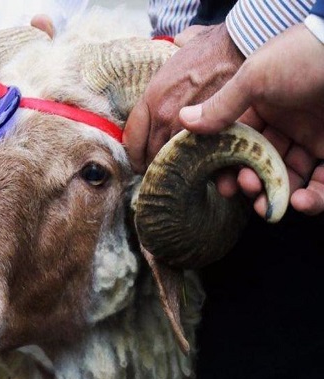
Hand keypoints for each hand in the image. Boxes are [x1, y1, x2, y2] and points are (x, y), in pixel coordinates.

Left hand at [124, 23, 244, 172]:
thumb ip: (164, 71)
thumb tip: (168, 59)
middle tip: (157, 171)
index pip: (132, 138)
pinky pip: (196, 159)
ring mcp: (186, 128)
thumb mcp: (175, 57)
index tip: (137, 161)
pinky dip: (196, 166)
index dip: (134, 154)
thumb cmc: (210, 48)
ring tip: (175, 174)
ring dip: (173, 168)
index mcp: (151, 99)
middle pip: (149, 154)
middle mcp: (163, 116)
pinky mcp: (209, 135)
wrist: (239, 47)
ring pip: (171, 160)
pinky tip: (198, 169)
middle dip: (151, 165)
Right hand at [180, 24, 323, 214]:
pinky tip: (300, 202)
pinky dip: (312, 200)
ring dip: (276, 197)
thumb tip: (183, 121)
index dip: (227, 164)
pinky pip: (322, 185)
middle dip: (251, 183)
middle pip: (261, 164)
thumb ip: (221, 105)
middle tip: (246, 189)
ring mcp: (313, 140)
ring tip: (267, 207)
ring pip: (289, 179)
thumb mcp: (255, 78)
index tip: (220, 183)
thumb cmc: (303, 56)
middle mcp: (287, 125)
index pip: (238, 142)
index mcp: (263, 106)